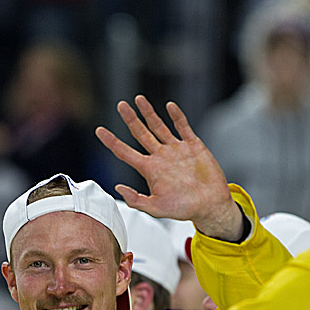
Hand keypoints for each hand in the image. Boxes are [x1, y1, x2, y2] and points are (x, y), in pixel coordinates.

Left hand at [95, 95, 242, 240]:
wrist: (210, 205)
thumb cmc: (184, 209)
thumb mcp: (156, 209)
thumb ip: (136, 200)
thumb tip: (118, 188)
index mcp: (150, 170)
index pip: (125, 152)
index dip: (112, 142)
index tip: (99, 131)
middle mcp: (160, 157)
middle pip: (140, 133)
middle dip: (130, 119)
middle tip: (121, 105)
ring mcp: (176, 149)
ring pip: (159, 126)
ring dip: (149, 113)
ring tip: (139, 99)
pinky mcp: (193, 146)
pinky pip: (183, 127)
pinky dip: (176, 116)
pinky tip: (169, 106)